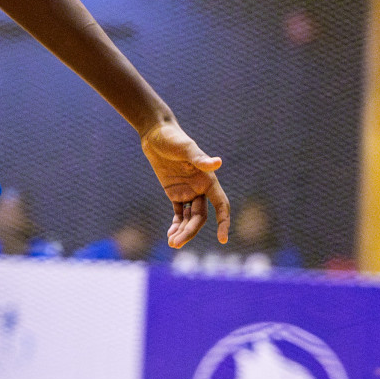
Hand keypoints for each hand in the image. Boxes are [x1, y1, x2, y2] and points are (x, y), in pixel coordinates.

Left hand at [141, 121, 230, 247]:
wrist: (156, 134)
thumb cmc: (173, 138)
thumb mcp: (185, 147)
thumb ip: (199, 158)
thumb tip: (217, 162)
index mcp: (209, 180)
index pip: (221, 205)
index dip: (223, 222)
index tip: (223, 239)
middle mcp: (201, 189)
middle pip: (200, 217)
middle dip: (190, 231)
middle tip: (176, 244)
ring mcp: (188, 192)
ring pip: (190, 218)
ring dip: (183, 231)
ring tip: (172, 244)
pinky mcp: (175, 193)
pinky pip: (179, 213)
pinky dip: (176, 225)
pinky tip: (170, 236)